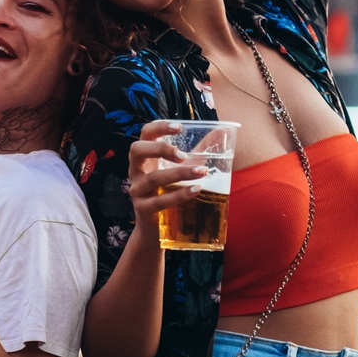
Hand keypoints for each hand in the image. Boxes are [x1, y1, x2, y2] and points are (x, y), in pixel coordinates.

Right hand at [122, 120, 205, 241]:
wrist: (154, 230)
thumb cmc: (168, 192)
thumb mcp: (180, 169)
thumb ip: (197, 152)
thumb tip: (221, 132)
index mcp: (144, 156)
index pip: (145, 133)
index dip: (159, 127)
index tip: (179, 127)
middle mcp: (136, 171)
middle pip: (136, 150)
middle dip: (160, 148)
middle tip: (183, 155)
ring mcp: (137, 190)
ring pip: (153, 177)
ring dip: (179, 174)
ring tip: (201, 173)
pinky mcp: (142, 209)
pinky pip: (159, 201)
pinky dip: (179, 195)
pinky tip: (195, 190)